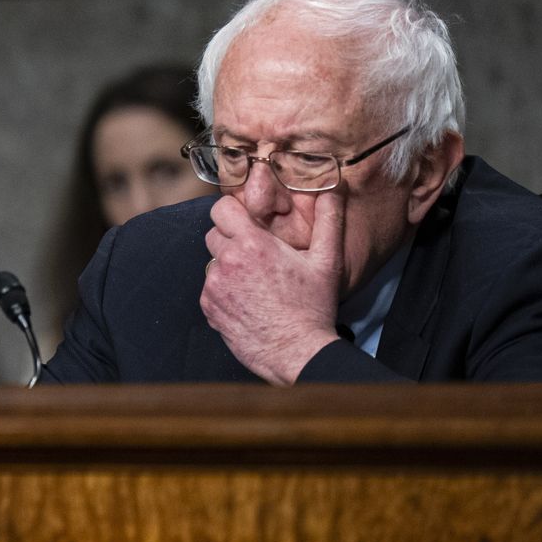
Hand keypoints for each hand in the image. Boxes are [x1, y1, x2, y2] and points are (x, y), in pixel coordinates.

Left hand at [200, 191, 343, 384]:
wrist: (297, 352)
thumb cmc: (314, 306)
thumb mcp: (327, 261)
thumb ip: (329, 220)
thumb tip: (332, 190)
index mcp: (253, 244)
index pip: (221, 208)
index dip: (232, 211)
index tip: (246, 220)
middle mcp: (227, 261)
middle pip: (214, 234)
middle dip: (231, 239)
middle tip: (257, 255)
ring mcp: (214, 285)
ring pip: (212, 262)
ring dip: (228, 266)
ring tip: (256, 282)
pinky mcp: (208, 306)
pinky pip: (210, 288)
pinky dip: (224, 290)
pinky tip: (248, 300)